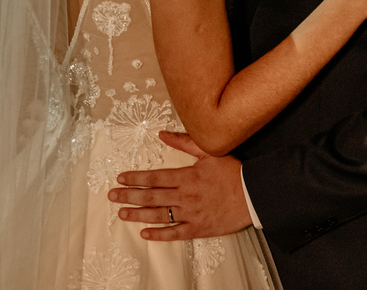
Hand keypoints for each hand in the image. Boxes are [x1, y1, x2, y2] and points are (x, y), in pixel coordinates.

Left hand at [109, 131, 251, 239]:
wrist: (254, 195)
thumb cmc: (233, 172)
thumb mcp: (209, 151)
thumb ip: (184, 142)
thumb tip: (163, 133)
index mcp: (186, 176)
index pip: (154, 177)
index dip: (135, 178)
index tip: (120, 178)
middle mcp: (184, 196)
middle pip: (151, 196)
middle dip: (129, 196)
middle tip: (112, 196)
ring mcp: (191, 214)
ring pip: (158, 215)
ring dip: (138, 215)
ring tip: (122, 214)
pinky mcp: (198, 228)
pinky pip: (175, 233)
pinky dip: (159, 234)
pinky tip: (145, 233)